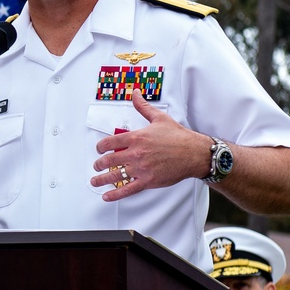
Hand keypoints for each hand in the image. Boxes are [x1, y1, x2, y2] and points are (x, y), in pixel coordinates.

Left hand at [90, 90, 209, 200]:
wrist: (194, 153)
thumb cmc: (178, 136)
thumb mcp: (159, 118)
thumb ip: (143, 107)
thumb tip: (135, 93)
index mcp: (136, 138)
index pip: (109, 143)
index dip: (100, 147)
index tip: (99, 150)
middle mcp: (136, 153)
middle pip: (108, 161)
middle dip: (99, 164)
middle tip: (96, 166)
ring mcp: (141, 168)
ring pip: (115, 176)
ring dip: (101, 180)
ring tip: (95, 181)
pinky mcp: (148, 181)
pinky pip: (127, 189)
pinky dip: (115, 194)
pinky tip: (106, 196)